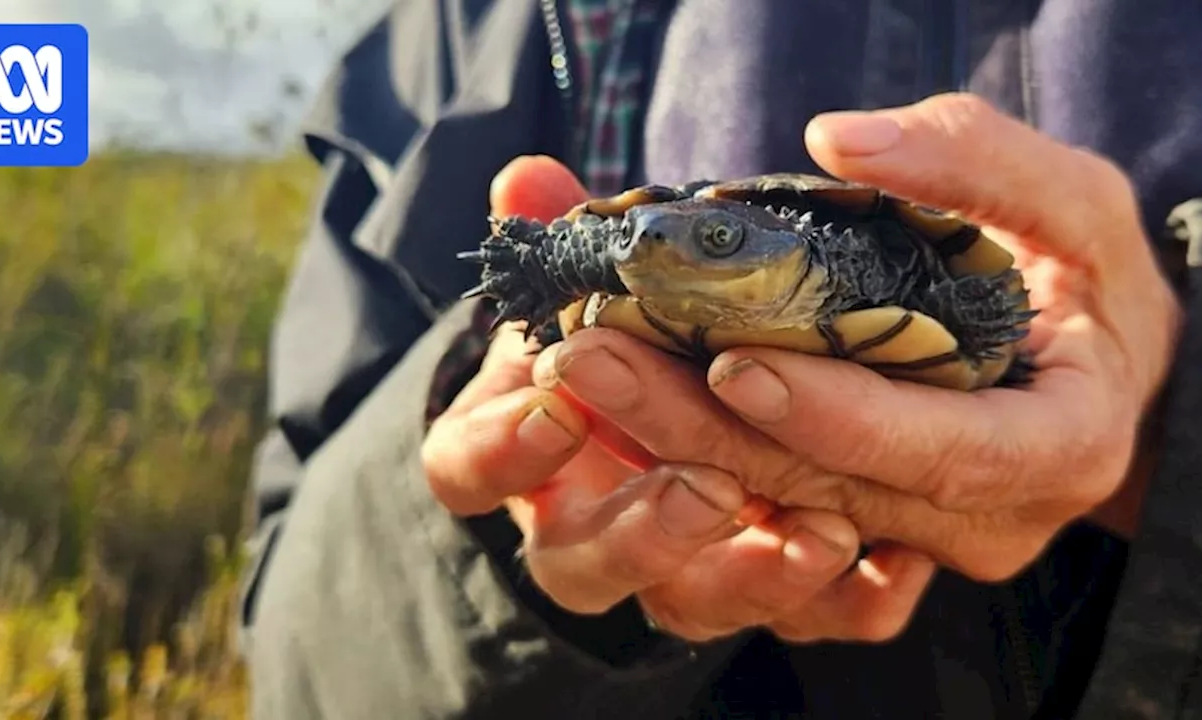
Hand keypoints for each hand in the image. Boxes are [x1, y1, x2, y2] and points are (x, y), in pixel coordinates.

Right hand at [422, 156, 935, 642]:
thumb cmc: (634, 327)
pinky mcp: (758, 590)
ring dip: (750, 576)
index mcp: (524, 447)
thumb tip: (525, 178)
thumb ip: (564, 232)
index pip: (467, 468)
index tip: (557, 399)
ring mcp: (672, 570)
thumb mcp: (599, 277)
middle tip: (713, 480)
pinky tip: (897, 559)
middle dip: (645, 528)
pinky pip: (800, 625)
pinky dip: (843, 599)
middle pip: (580, 567)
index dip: (501, 448)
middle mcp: (584, 525)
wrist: (704, 387)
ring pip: (687, 610)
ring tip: (827, 529)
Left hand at [557, 93, 1179, 583]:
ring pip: (775, 517)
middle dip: (699, 427)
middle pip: (824, 491)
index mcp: (1055, 447)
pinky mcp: (862, 549)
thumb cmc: (1089, 284)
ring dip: (669, 453)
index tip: (731, 361)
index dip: (833, 416)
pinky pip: (762, 536)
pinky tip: (610, 425)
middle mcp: (981, 521)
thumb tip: (843, 139)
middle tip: (590, 355)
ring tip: (578, 375)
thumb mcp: (1074, 204)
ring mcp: (915, 548)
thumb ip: (977, 163)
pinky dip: (685, 485)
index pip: (939, 450)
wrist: (1096, 375)